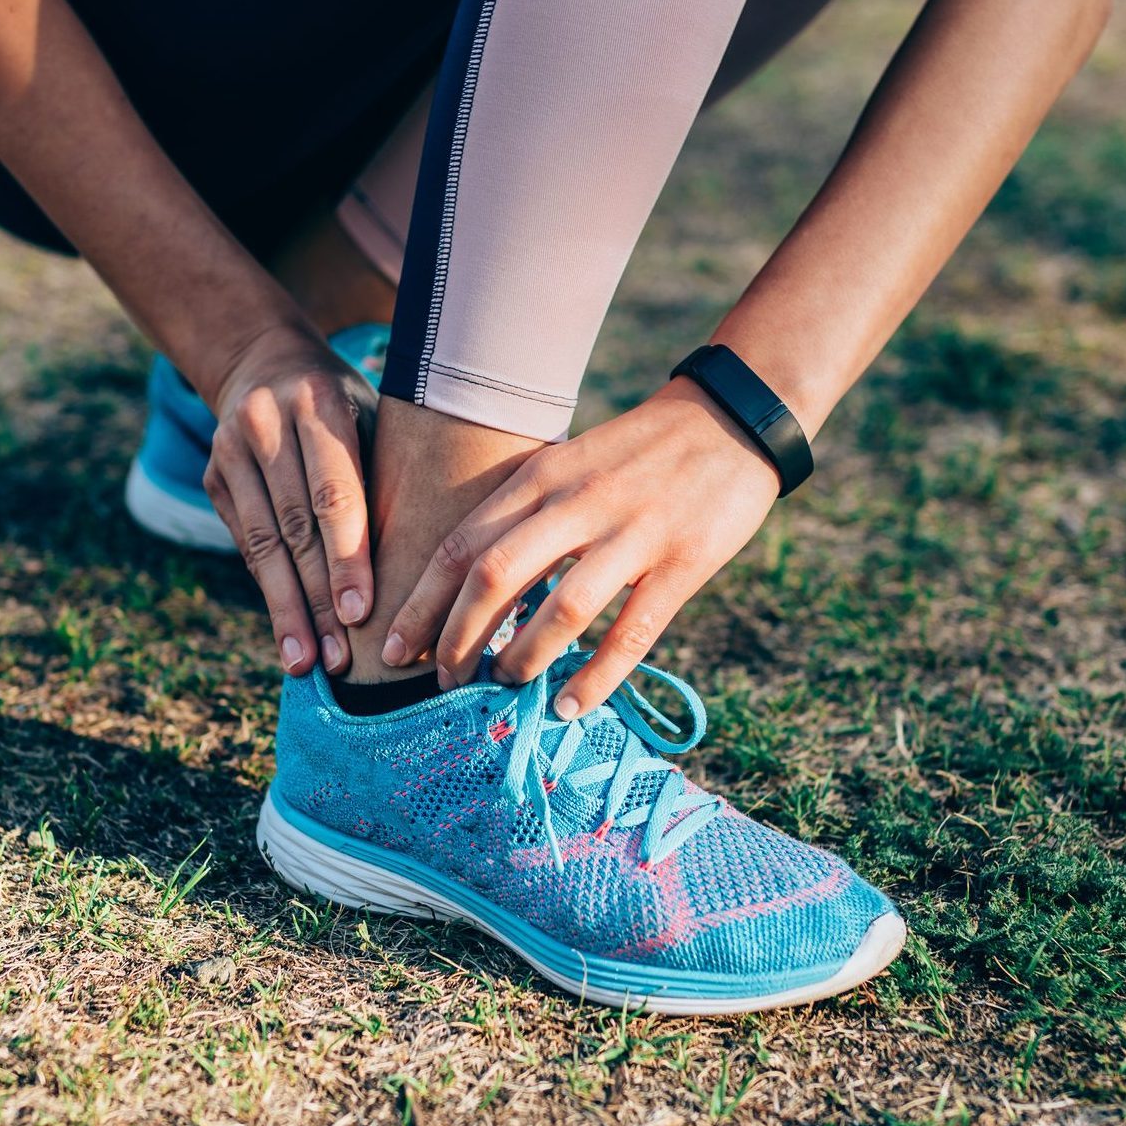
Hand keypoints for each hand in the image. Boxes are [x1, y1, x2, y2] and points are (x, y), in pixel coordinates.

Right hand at [202, 325, 379, 675]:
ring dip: (287, 609)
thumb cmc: (349, 405)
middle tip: (340, 659)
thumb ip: (389, 476)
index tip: (360, 613)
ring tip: (307, 663)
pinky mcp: (213, 475)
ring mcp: (230, 448)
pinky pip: (245, 543)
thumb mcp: (374, 417)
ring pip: (262, 543)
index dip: (346, 557)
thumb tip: (433, 567)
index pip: (334, 492)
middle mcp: (266, 422)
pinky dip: (270, 590)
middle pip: (295, 527)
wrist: (264, 361)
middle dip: (318, 598)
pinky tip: (288, 633)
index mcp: (320, 402)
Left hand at [384, 378, 782, 715]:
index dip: (422, 603)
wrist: (732, 418)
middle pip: (495, 577)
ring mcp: (632, 533)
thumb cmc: (640, 451)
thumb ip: (526, 514)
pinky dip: (596, 678)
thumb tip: (477, 590)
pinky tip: (571, 707)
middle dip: (458, 639)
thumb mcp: (570, 463)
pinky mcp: (682, 564)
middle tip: (443, 681)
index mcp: (542, 476)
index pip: (462, 544)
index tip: (393, 648)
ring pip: (560, 610)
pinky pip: (631, 633)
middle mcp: (578, 502)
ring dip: (522, 659)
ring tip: (504, 688)